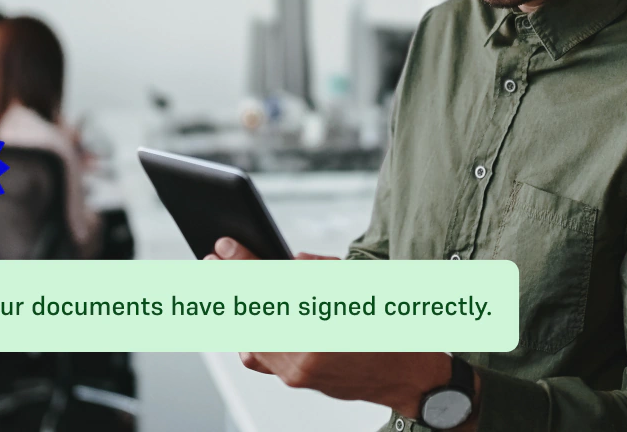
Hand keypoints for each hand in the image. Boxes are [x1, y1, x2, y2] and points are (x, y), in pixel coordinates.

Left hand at [202, 238, 479, 427]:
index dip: (242, 261)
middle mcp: (307, 349)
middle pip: (251, 309)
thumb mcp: (363, 283)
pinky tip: (244, 317)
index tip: (224, 245)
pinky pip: (260, 357)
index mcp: (326, 317)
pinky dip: (249, 333)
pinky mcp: (298, 381)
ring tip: (222, 284)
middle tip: (212, 261)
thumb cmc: (395, 325)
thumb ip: (319, 271)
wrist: (414, 378)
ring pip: (249, 333)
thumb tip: (286, 261)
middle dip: (228, 281)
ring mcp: (299, 371)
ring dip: (234, 306)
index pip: (270, 284)